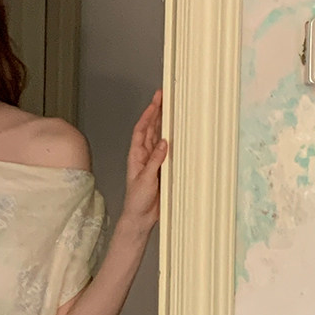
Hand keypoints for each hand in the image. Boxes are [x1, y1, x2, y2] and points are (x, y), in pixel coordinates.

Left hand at [121, 89, 169, 235]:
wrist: (140, 218)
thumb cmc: (137, 201)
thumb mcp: (145, 179)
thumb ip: (155, 161)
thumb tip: (164, 142)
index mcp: (136, 156)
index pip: (142, 130)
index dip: (148, 114)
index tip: (156, 100)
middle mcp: (144, 156)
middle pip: (150, 129)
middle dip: (156, 112)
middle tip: (164, 97)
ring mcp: (153, 161)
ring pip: (159, 137)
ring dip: (164, 123)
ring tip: (171, 108)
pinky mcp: (162, 169)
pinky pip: (168, 151)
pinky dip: (172, 140)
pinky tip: (178, 133)